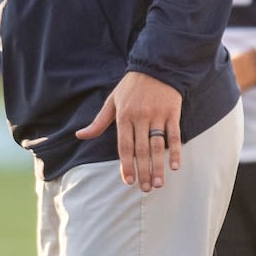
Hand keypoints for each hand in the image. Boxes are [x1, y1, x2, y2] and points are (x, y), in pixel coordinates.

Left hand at [74, 71, 182, 192]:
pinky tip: (175, 166)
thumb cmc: (131, 87)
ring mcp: (157, 115)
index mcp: (123, 115)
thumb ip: (98, 122)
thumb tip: (79, 135)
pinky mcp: (172, 113)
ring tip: (158, 184)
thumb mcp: (112, 101)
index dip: (126, 164)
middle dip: (143, 171)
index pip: (124, 145)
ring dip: (158, 166)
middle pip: (141, 149)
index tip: (128, 181)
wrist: (155, 67)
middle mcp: (140, 117)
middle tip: (145, 189)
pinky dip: (175, 151)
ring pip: (157, 145)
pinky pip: (174, 135)